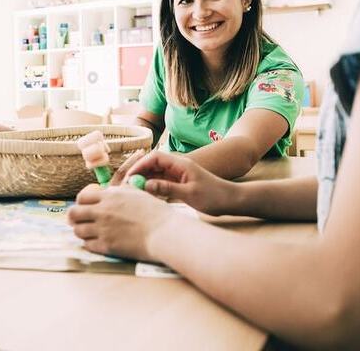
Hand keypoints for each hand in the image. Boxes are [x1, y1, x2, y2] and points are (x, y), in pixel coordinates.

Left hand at [67, 184, 173, 261]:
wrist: (165, 232)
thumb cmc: (156, 212)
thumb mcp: (137, 193)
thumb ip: (120, 191)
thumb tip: (111, 191)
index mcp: (109, 196)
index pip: (81, 197)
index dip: (81, 203)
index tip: (84, 208)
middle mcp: (102, 211)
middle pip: (73, 213)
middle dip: (74, 217)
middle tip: (79, 221)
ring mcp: (103, 229)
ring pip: (77, 230)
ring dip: (81, 231)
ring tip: (89, 233)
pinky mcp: (106, 246)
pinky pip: (87, 245)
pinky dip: (89, 244)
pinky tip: (97, 243)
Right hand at [115, 150, 236, 215]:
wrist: (231, 200)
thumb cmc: (214, 196)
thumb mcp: (189, 194)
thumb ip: (167, 188)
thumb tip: (146, 185)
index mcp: (180, 164)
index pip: (154, 158)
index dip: (139, 166)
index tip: (130, 177)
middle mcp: (177, 166)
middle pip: (152, 165)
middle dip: (139, 173)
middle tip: (128, 186)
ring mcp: (178, 175)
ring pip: (155, 174)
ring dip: (144, 181)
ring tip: (134, 192)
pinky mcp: (179, 183)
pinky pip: (161, 182)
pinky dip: (153, 187)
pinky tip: (147, 196)